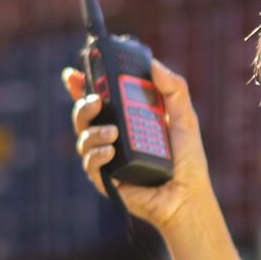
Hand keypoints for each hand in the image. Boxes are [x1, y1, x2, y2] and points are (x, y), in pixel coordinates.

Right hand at [63, 60, 214, 234]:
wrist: (187, 195)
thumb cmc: (187, 159)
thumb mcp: (184, 117)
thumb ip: (174, 88)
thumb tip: (154, 65)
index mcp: (125, 118)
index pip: (98, 98)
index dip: (80, 85)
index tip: (73, 73)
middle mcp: (111, 136)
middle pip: (84, 116)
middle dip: (82, 105)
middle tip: (96, 101)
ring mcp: (106, 158)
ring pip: (83, 138)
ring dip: (92, 132)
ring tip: (113, 133)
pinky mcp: (105, 180)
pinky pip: (90, 164)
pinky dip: (96, 155)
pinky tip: (110, 151)